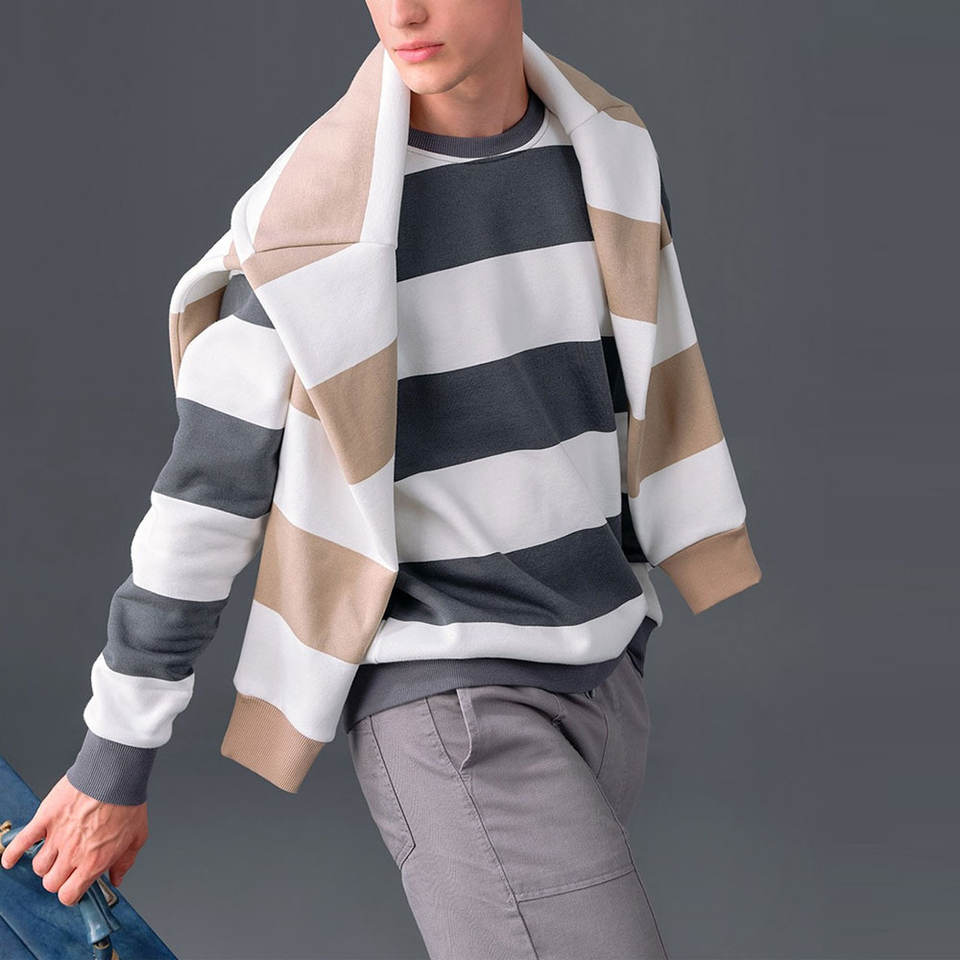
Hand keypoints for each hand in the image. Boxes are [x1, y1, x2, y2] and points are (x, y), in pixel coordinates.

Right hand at [0, 774, 148, 905]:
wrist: (117, 775)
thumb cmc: (127, 802)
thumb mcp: (137, 837)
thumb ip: (125, 862)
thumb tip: (116, 879)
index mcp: (94, 862)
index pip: (69, 894)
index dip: (71, 894)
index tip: (74, 888)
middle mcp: (73, 854)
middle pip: (51, 883)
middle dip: (58, 878)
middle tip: (66, 868)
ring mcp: (57, 838)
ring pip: (39, 866)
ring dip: (46, 864)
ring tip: (54, 854)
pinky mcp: (46, 820)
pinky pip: (21, 843)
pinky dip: (13, 854)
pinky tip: (11, 860)